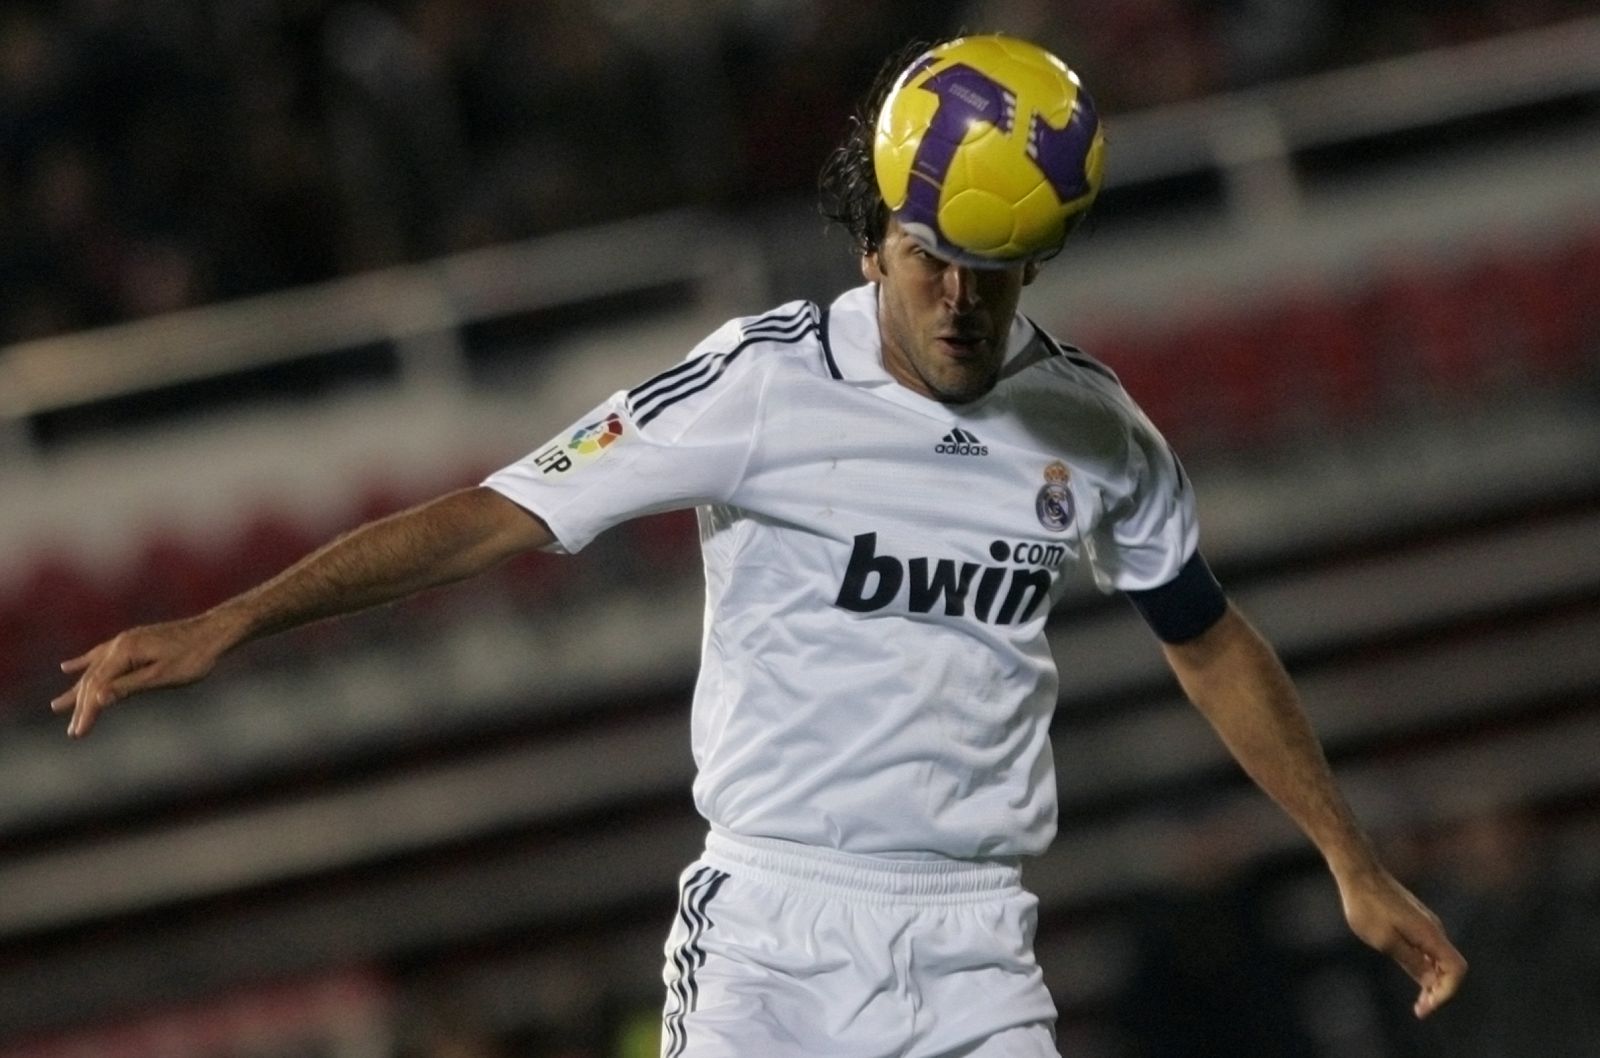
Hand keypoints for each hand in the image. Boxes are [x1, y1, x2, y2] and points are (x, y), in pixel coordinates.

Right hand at [50, 613, 237, 737]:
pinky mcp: (133, 641)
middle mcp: (119, 644)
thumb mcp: (163, 676)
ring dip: (78, 689)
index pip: (97, 688)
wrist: (215, 630)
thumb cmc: (195, 656)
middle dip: (82, 707)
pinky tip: (67, 667)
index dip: (87, 712)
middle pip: (93, 680)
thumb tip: (97, 698)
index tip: (78, 734)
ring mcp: (125, 641)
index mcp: (124, 652)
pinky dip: (83, 664)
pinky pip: (100, 655)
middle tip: (73, 732)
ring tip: (57, 705)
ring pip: (94, 669)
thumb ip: (130, 687)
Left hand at [1339, 867, 1466, 1017]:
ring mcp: (1425, 924)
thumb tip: (1432, 980)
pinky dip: (1425, 967)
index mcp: (1430, 934)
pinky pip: (1428, 950)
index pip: (1456, 970)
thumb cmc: (1366, 905)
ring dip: (1432, 981)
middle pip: (1450, 967)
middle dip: (1439, 992)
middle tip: (1420, 1010)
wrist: (1358, 872)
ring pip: (1439, 959)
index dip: (1446, 992)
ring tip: (1419, 1002)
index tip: (1425, 1006)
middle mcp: (1434, 929)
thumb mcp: (1384, 939)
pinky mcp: (1415, 921)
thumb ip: (1411, 961)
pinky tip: (1413, 976)